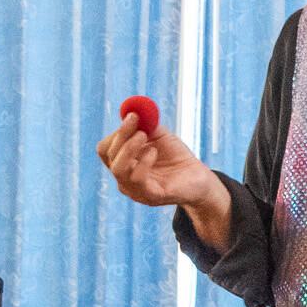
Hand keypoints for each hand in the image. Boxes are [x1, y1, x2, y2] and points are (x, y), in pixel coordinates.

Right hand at [98, 113, 218, 209]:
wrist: (199, 179)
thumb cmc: (177, 158)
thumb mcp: (161, 136)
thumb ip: (147, 124)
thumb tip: (135, 110)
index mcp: (124, 163)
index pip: (106, 149)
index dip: (117, 132)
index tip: (132, 116)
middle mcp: (125, 178)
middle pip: (110, 156)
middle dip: (121, 135)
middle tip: (135, 120)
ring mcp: (136, 190)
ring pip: (119, 169)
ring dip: (129, 148)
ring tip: (143, 135)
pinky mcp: (151, 197)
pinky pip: (138, 180)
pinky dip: (143, 162)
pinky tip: (154, 152)